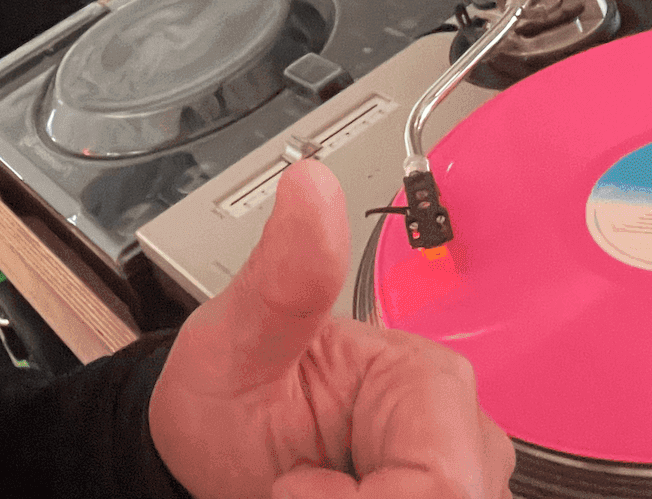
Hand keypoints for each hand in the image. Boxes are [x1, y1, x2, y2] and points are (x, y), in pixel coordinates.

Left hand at [147, 158, 514, 498]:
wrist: (200, 450)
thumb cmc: (223, 389)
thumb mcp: (236, 335)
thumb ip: (284, 271)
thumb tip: (313, 184)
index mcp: (420, 374)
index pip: (445, 476)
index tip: (295, 485)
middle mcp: (452, 427)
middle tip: (299, 485)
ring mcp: (446, 472)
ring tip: (312, 487)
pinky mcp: (430, 497)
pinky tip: (333, 495)